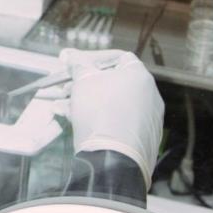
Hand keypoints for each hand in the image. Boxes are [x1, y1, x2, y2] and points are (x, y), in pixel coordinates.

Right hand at [53, 49, 164, 188]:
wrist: (114, 158)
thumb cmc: (99, 111)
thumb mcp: (83, 81)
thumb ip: (77, 64)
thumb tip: (69, 54)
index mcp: (140, 76)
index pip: (118, 57)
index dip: (93, 58)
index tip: (74, 64)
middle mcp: (149, 95)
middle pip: (113, 82)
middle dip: (85, 83)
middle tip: (65, 88)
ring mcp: (148, 119)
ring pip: (111, 103)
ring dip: (86, 101)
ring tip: (63, 107)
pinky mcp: (142, 139)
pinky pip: (117, 121)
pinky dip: (98, 118)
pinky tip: (74, 121)